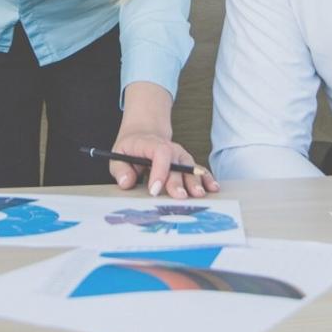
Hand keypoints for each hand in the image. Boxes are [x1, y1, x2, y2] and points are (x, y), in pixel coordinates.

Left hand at [109, 81, 218, 198]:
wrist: (144, 134)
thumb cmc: (131, 148)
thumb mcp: (118, 155)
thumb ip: (120, 169)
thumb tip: (126, 183)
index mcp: (151, 144)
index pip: (159, 154)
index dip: (159, 171)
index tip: (154, 190)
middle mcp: (170, 148)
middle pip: (177, 164)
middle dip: (178, 181)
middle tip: (179, 196)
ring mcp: (180, 155)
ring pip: (190, 167)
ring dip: (195, 181)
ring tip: (199, 194)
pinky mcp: (187, 163)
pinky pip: (198, 170)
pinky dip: (206, 178)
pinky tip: (213, 188)